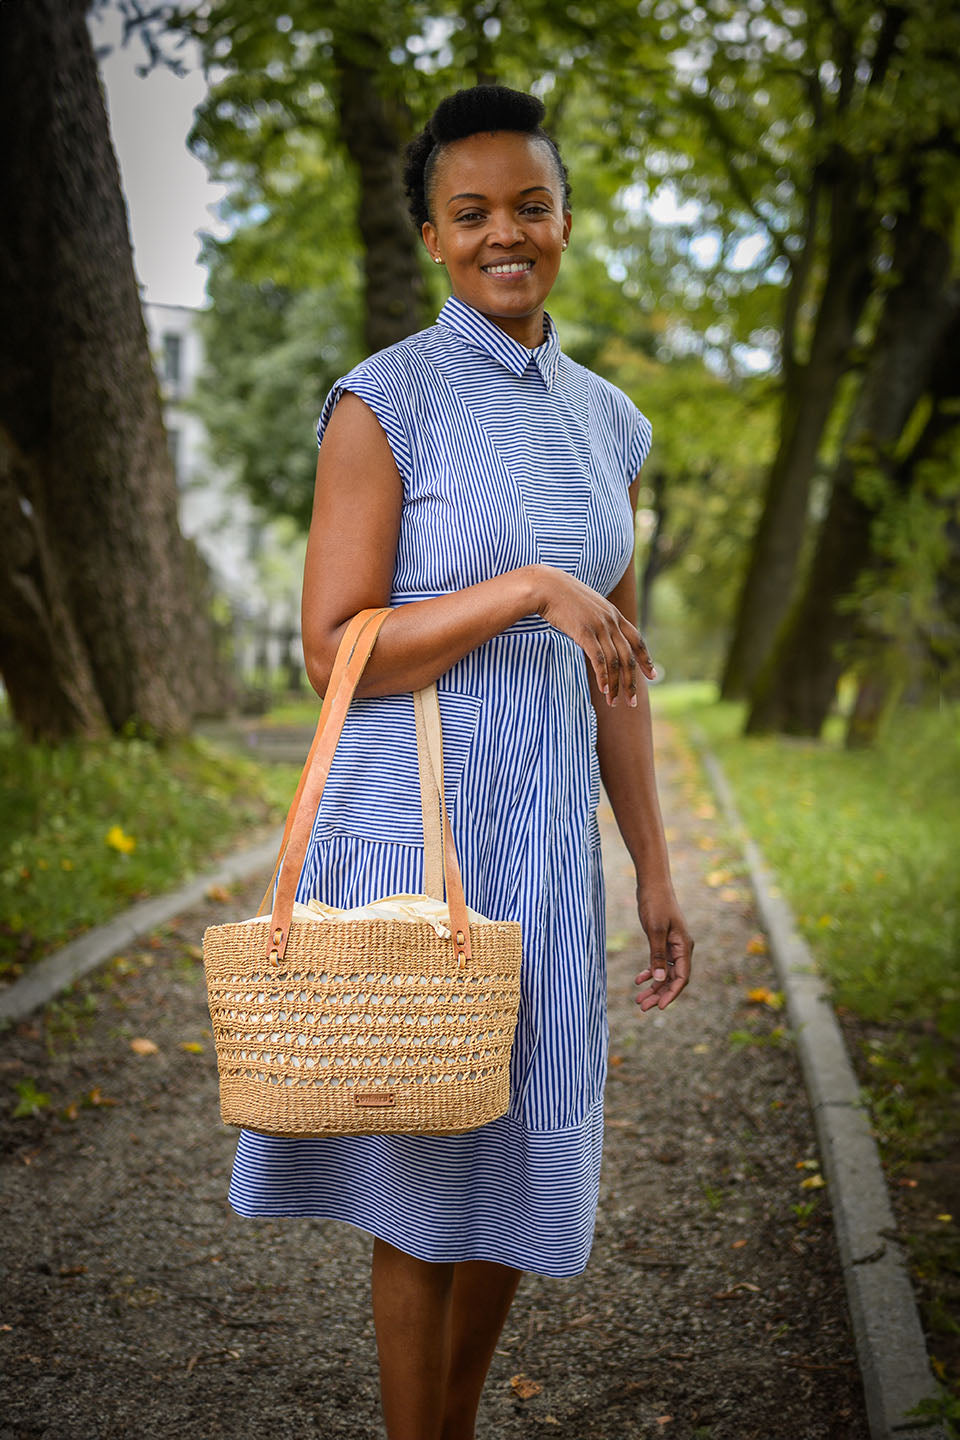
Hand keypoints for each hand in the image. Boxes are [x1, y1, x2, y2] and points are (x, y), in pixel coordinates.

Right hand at [531, 564, 655, 705]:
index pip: (637, 640)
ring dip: (616, 685)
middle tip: (632, 702)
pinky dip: (604, 676)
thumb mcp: (587, 605)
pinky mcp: (584, 632)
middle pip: (628, 657)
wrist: (546, 585)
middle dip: (632, 682)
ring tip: (614, 702)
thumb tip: (598, 634)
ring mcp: (599, 626)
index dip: (646, 659)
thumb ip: (597, 618)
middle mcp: (611, 621)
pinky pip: (599, 659)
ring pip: (615, 662)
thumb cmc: (562, 596)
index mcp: (614, 614)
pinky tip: (605, 690)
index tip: (653, 676)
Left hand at [634, 882, 692, 1011]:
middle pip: (673, 979)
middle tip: (643, 1007)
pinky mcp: (663, 941)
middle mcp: (681, 949)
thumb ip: (657, 955)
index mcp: (683, 947)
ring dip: (653, 987)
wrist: (652, 884)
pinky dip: (650, 972)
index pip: (681, 977)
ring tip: (639, 1000)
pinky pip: (659, 963)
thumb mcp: (654, 930)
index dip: (671, 994)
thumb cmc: (655, 904)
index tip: (660, 1007)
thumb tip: (658, 980)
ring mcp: (672, 946)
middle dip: (659, 994)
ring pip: (665, 973)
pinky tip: (639, 980)